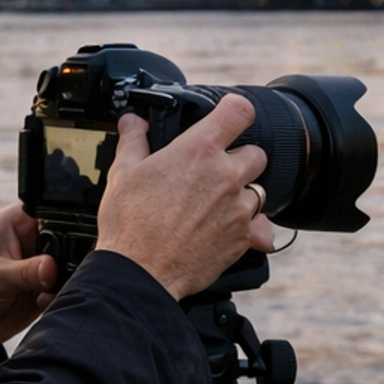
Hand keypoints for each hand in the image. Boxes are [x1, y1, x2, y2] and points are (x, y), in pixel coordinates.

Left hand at [0, 202, 57, 350]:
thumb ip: (25, 272)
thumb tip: (52, 267)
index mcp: (19, 223)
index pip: (53, 213)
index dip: (68, 221)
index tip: (73, 239)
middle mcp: (33, 242)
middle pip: (68, 241)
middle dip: (69, 256)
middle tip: (57, 272)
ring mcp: (40, 268)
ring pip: (69, 268)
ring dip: (65, 279)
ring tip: (46, 290)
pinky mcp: (43, 291)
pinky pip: (63, 291)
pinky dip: (59, 296)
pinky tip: (41, 301)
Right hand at [95, 93, 272, 302]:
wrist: (139, 273)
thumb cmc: (130, 224)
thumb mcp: (123, 173)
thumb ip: (134, 140)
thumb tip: (133, 122)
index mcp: (199, 150)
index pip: (239, 111)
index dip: (235, 110)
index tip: (228, 116)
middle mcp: (226, 176)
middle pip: (256, 153)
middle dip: (239, 159)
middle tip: (213, 173)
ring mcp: (239, 208)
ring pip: (259, 191)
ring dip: (242, 195)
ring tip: (214, 207)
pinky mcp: (243, 238)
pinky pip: (260, 227)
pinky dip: (248, 228)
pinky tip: (225, 231)